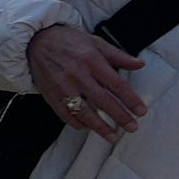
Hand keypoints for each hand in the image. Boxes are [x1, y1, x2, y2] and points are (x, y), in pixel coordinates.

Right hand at [25, 22, 147, 134]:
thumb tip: (140, 64)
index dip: (130, 99)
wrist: (36, 42)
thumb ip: (118, 55)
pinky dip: (78, 123)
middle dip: (119, 116)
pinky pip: (66, 115)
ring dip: (100, 127)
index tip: (141, 111)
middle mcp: (78, 75)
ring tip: (113, 136)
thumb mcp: (95, 42)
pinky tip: (88, 128)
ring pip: (84, 112)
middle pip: (103, 101)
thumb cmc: (69, 41)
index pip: (116, 84)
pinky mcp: (51, 96)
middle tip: (132, 128)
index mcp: (92, 61)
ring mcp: (63, 87)